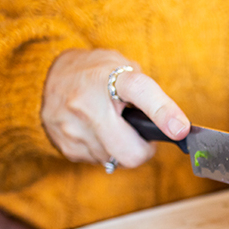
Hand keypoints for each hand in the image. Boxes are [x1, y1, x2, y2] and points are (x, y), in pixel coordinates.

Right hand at [42, 49, 189, 168]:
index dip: (164, 112)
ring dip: (121, 149)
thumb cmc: (95, 73)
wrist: (47, 77)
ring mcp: (72, 127)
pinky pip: (98, 161)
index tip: (181, 130)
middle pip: (130, 152)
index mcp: (109, 76)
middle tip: (140, 135)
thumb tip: (173, 124)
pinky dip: (103, 150)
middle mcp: (87, 103)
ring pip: (115, 160)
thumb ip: (146, 93)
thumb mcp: (122, 67)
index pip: (141, 92)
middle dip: (142, 150)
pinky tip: (96, 131)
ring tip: (112, 126)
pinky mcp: (65, 145)